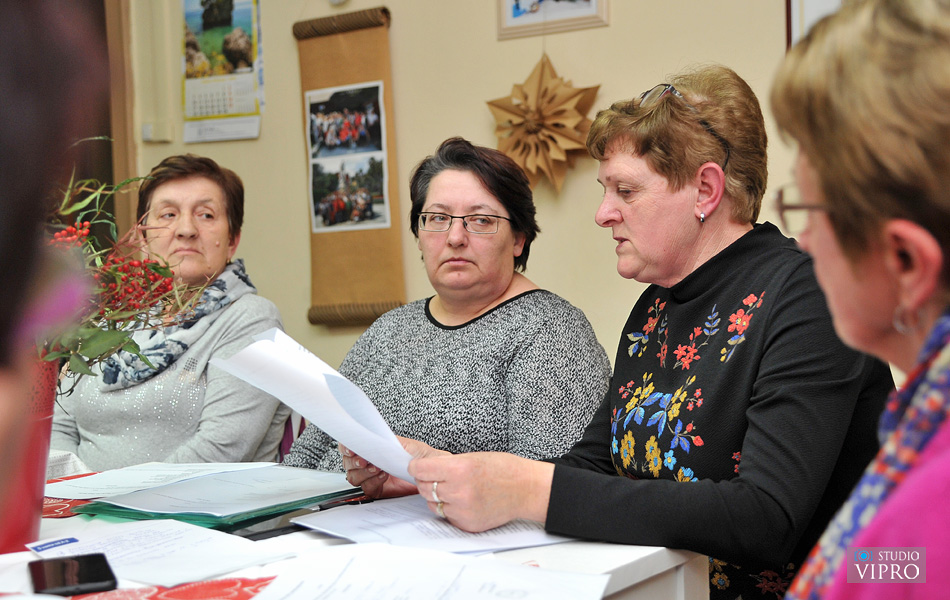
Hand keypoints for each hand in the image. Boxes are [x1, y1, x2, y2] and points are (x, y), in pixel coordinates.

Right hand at [339, 436, 445, 498]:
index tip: (350, 447)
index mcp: (374, 448)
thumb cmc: (423, 457)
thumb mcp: (407, 445)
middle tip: (364, 459)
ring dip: (363, 472)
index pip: (351, 446)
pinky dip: (372, 481)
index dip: (347, 447)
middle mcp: (370, 462)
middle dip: (354, 461)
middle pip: (349, 463)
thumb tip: (375, 439)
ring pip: (354, 476)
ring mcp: (372, 477)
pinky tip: (382, 476)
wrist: (434, 473)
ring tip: (377, 467)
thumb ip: (390, 441)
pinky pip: (366, 488)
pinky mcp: (377, 490)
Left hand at [409, 452, 554, 532]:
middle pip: (424, 488)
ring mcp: (463, 510)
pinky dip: (451, 509)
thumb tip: (424, 468)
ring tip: (455, 489)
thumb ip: (447, 464)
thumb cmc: (504, 470)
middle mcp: (459, 491)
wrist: (526, 490)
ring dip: (438, 497)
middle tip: (439, 477)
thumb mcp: (473, 457)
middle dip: (427, 481)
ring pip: (433, 504)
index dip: (417, 467)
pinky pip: (446, 516)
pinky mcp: (467, 524)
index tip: (416, 467)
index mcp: (460, 469)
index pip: (421, 470)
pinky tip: (465, 501)